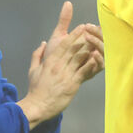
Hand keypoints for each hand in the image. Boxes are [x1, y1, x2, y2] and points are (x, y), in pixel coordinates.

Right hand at [18, 2, 104, 128]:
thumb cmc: (36, 89)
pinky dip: (90, 64)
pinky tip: (97, 58)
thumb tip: (43, 43)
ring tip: (99, 40)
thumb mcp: (33, 70)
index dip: (74, 34)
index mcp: (50, 61)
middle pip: (74, 48)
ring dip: (90, 48)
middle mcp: (58, 66)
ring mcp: (66, 75)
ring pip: (80, 58)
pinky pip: (83, 72)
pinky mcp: (72, 84)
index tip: (82, 27)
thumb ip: (38, 55)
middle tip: (94, 30)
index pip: (64, 44)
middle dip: (85, 38)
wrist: (37, 106)